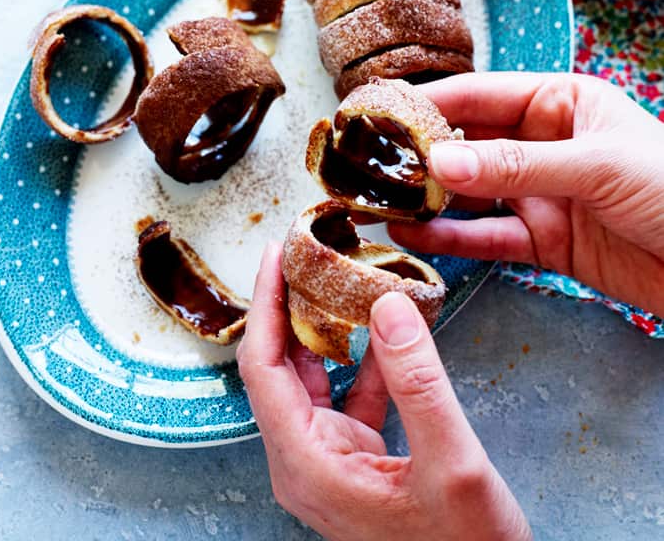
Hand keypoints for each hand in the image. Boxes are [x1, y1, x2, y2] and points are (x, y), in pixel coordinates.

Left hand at [237, 244, 530, 540]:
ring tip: (341, 277)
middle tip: (309, 252)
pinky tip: (387, 330)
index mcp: (306, 464)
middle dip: (291, 306)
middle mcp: (304, 461)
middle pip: (280, 367)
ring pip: (312, 378)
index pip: (263, 367)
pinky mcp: (354, 461)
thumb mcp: (452, 463)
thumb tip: (387, 304)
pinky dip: (365, 360)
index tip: (276, 253)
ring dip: (327, 328)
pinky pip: (347, 397)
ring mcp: (328, 461)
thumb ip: (419, 382)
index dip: (266, 305)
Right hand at [388, 72, 663, 315]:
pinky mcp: (546, 243)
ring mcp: (543, 194)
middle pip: (467, 144)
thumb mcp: (596, 165)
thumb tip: (439, 159)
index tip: (375, 112)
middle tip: (364, 163)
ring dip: (427, 198)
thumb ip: (516, 164)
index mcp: (560, 102)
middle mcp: (544, 144)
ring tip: (377, 202)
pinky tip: (416, 237)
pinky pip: (490, 237)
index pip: (480, 95)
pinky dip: (454, 239)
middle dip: (418, 154)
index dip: (427, 102)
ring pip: (471, 193)